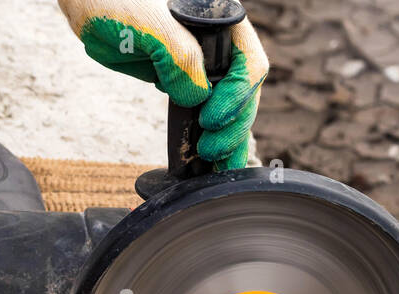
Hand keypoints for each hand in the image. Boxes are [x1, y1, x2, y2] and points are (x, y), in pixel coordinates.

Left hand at [58, 0, 267, 169]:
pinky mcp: (178, 78)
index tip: (211, 120)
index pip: (248, 63)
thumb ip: (180, 58)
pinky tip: (203, 157)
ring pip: (226, 104)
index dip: (237, 96)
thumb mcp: (150, 23)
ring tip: (219, 167)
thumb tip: (198, 98)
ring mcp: (199, 62)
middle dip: (234, 126)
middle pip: (243, 90)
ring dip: (226, 138)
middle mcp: (216, 42)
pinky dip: (203, 135)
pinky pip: (200, 109)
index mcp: (220, 20)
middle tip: (213, 153)